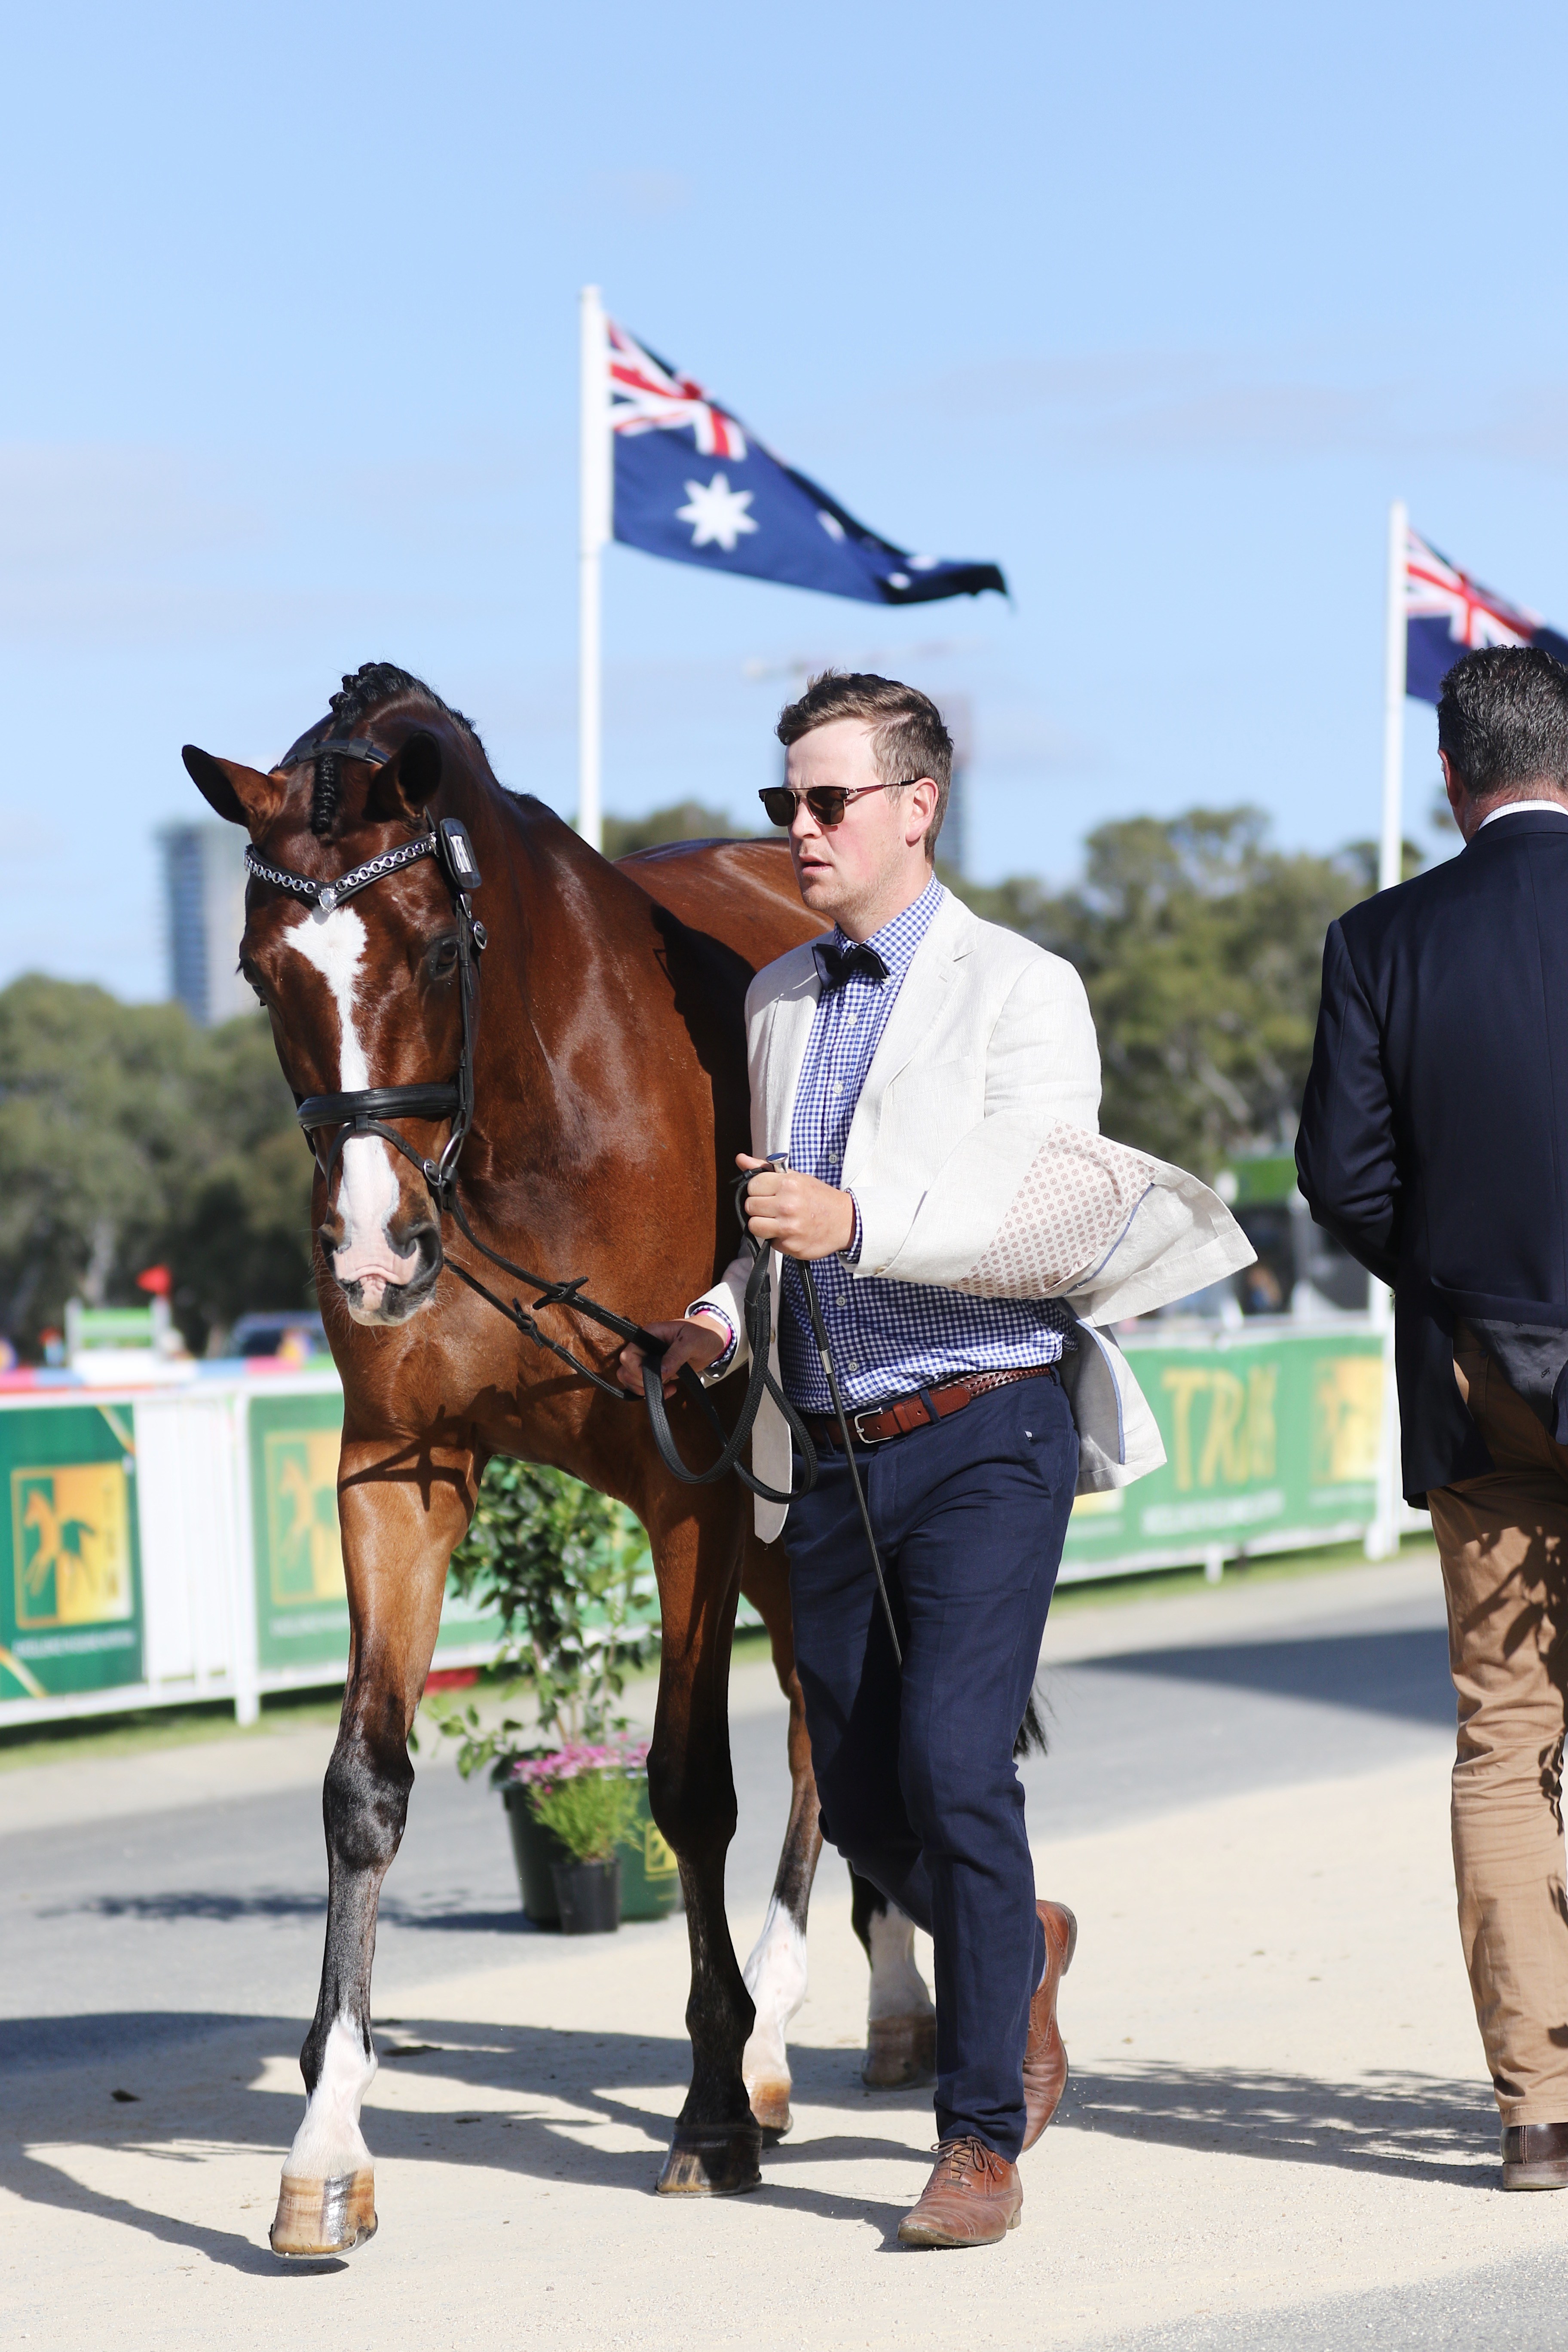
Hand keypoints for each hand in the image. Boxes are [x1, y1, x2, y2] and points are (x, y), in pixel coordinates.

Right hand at [617, 1315, 729, 1398]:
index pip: (628, 1355)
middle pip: (625, 1370)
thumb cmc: (703, 1334)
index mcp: (650, 1335)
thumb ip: (676, 1355)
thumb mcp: (692, 1342)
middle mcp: (645, 1347)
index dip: (637, 1370)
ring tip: (667, 1387)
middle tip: (663, 1382)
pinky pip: (643, 1385)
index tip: (658, 1376)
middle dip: (641, 1382)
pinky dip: (652, 1392)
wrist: (714, 1340)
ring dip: (645, 1389)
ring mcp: (649, 1360)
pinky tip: (670, 1390)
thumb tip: (661, 1372)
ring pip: (630, 1379)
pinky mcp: (656, 1371)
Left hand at [737, 1153, 855, 1260]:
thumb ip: (765, 1169)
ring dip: (763, 1224)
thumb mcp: (796, 1177)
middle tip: (774, 1207)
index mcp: (789, 1183)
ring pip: (754, 1226)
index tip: (768, 1193)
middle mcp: (788, 1205)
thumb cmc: (818, 1197)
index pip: (752, 1186)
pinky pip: (769, 1242)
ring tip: (777, 1221)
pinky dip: (777, 1238)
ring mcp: (789, 1228)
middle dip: (759, 1207)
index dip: (758, 1190)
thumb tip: (740, 1159)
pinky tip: (790, 1232)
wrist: (846, 1221)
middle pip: (750, 1206)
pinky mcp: (791, 1246)